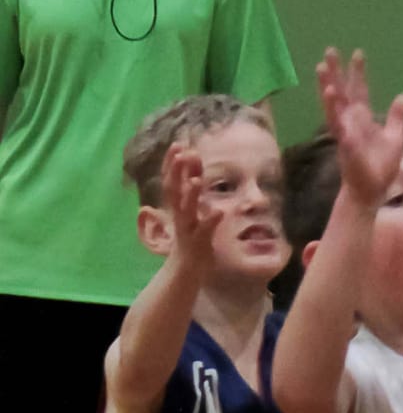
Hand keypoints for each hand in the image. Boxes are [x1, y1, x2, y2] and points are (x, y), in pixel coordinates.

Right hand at [161, 142, 222, 266]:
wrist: (186, 269)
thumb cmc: (190, 238)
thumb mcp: (191, 213)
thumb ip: (193, 193)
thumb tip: (195, 172)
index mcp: (176, 206)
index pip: (171, 180)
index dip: (172, 163)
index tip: (178, 144)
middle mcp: (179, 214)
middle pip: (173, 189)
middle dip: (176, 171)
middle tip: (180, 152)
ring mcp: (188, 228)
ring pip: (186, 209)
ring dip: (191, 194)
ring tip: (196, 179)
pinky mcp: (199, 242)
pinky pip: (205, 231)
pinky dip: (211, 221)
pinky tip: (220, 211)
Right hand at [316, 47, 402, 209]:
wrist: (372, 190)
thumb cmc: (381, 166)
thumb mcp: (394, 138)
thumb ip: (397, 117)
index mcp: (363, 118)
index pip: (359, 90)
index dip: (358, 73)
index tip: (358, 53)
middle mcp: (350, 121)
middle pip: (342, 91)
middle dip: (335, 72)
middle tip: (330, 50)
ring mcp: (345, 131)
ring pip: (333, 105)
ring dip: (327, 87)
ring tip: (321, 68)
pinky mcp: (345, 144)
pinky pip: (338, 125)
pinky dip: (333, 110)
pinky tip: (330, 95)